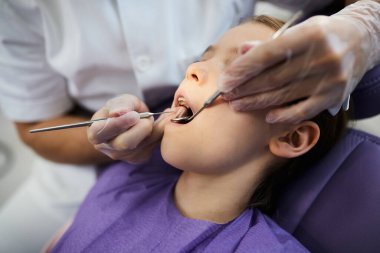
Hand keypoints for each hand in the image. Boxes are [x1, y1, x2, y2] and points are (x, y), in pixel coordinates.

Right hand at [87, 94, 171, 163]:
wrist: (131, 121)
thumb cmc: (122, 109)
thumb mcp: (121, 101)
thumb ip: (121, 105)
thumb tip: (119, 112)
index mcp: (96, 133)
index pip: (101, 132)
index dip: (118, 124)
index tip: (134, 115)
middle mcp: (108, 148)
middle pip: (125, 143)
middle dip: (141, 128)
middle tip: (149, 117)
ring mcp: (124, 156)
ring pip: (143, 144)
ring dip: (155, 128)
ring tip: (162, 115)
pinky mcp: (139, 158)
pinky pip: (153, 146)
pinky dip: (161, 132)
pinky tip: (164, 122)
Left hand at [219, 14, 374, 123]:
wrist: (362, 41)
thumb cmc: (322, 35)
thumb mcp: (298, 30)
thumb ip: (269, 44)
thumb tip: (241, 52)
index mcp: (309, 36)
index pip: (267, 56)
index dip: (243, 69)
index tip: (225, 80)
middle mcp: (321, 57)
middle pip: (272, 79)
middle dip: (244, 88)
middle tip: (226, 95)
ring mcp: (329, 79)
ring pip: (283, 95)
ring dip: (256, 102)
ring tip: (237, 104)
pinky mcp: (333, 96)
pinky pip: (304, 110)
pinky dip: (284, 115)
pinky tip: (268, 115)